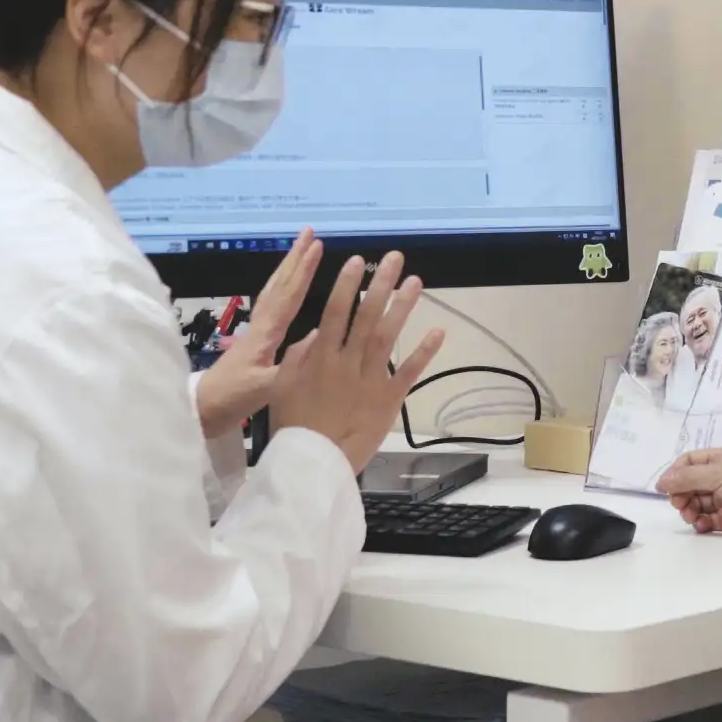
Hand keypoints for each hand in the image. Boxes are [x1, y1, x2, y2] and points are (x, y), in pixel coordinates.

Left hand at [192, 230, 319, 437]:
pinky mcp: (252, 343)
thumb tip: (320, 337)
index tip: (316, 245)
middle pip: (279, 284)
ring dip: (288, 269)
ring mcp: (254, 333)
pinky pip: (271, 306)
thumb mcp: (263, 388)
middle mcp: (259, 326)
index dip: (303, 271)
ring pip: (273, 292)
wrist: (201, 412)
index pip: (288, 295)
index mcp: (265, 334)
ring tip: (300, 250)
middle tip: (308, 232)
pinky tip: (290, 293)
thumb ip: (291, 365)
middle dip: (295, 257)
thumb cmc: (230, 399)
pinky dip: (282, 290)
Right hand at [267, 253, 445, 473]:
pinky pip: (408, 373)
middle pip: (366, 316)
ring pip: (388, 336)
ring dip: (403, 307)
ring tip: (415, 281)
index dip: (346, 285)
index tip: (358, 262)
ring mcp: (370, 379)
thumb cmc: (293, 426)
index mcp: (320, 357)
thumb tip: (315, 333)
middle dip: (380, 284)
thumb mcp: (282, 386)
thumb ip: (298, 357)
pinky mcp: (388, 400)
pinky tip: (438, 331)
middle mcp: (347, 362)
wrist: (313, 463)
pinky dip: (424, 352)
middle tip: (394, 257)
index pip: (335, 312)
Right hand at [657, 447, 721, 537]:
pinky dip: (700, 523)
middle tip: (679, 504)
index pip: (689, 462)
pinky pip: (706, 520)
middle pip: (689, 485)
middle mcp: (721, 478)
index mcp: (720, 460)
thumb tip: (662, 482)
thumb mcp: (719, 474)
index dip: (675, 474)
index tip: (664, 488)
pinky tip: (702, 525)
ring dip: (689, 510)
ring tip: (691, 516)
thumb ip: (688, 478)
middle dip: (681, 494)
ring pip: (696, 503)